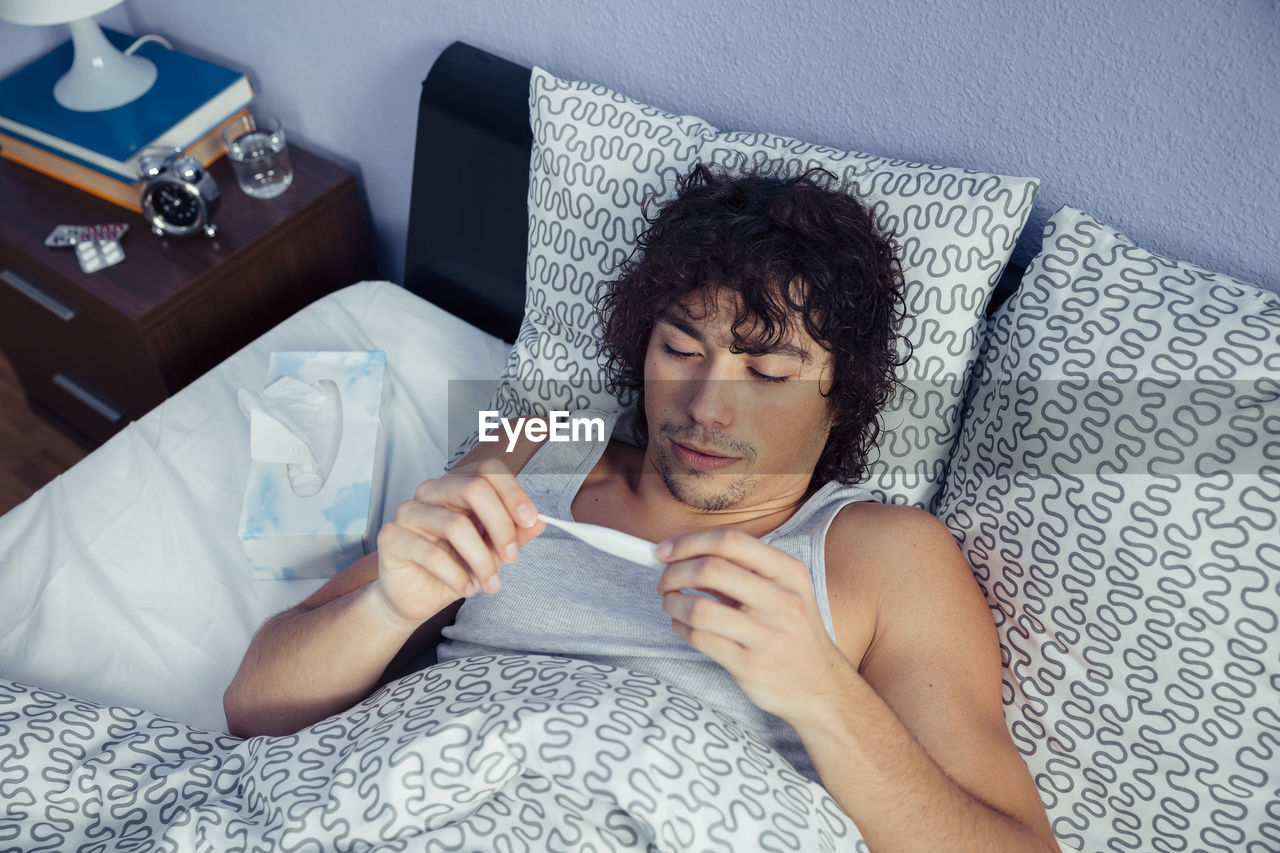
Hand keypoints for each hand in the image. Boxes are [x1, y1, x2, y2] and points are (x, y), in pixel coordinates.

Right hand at [375, 458, 541, 624]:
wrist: (415, 598)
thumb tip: (539, 522)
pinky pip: (432, 554)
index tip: (530, 520)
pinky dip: (457, 576)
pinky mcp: (391, 537)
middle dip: (501, 525)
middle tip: (512, 556)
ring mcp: (408, 511)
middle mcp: (431, 491)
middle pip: (473, 488)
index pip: (488, 471)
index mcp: (457, 486)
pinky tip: (467, 589)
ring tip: (490, 583)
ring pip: (456, 526)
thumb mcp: (491, 553)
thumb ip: (513, 536)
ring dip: (481, 560)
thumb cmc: (453, 568)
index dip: (512, 492)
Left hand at [655, 528, 852, 723]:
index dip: (690, 542)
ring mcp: (767, 636)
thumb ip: (738, 569)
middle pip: (711, 569)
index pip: (731, 541)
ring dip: (672, 603)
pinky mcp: (750, 666)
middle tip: (663, 581)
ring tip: (669, 603)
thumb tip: (680, 553)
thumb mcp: (782, 590)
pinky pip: (699, 639)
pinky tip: (682, 625)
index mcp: (789, 572)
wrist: (819, 686)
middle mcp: (782, 601)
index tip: (665, 550)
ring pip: (699, 609)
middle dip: (674, 572)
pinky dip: (680, 628)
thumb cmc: (791, 630)